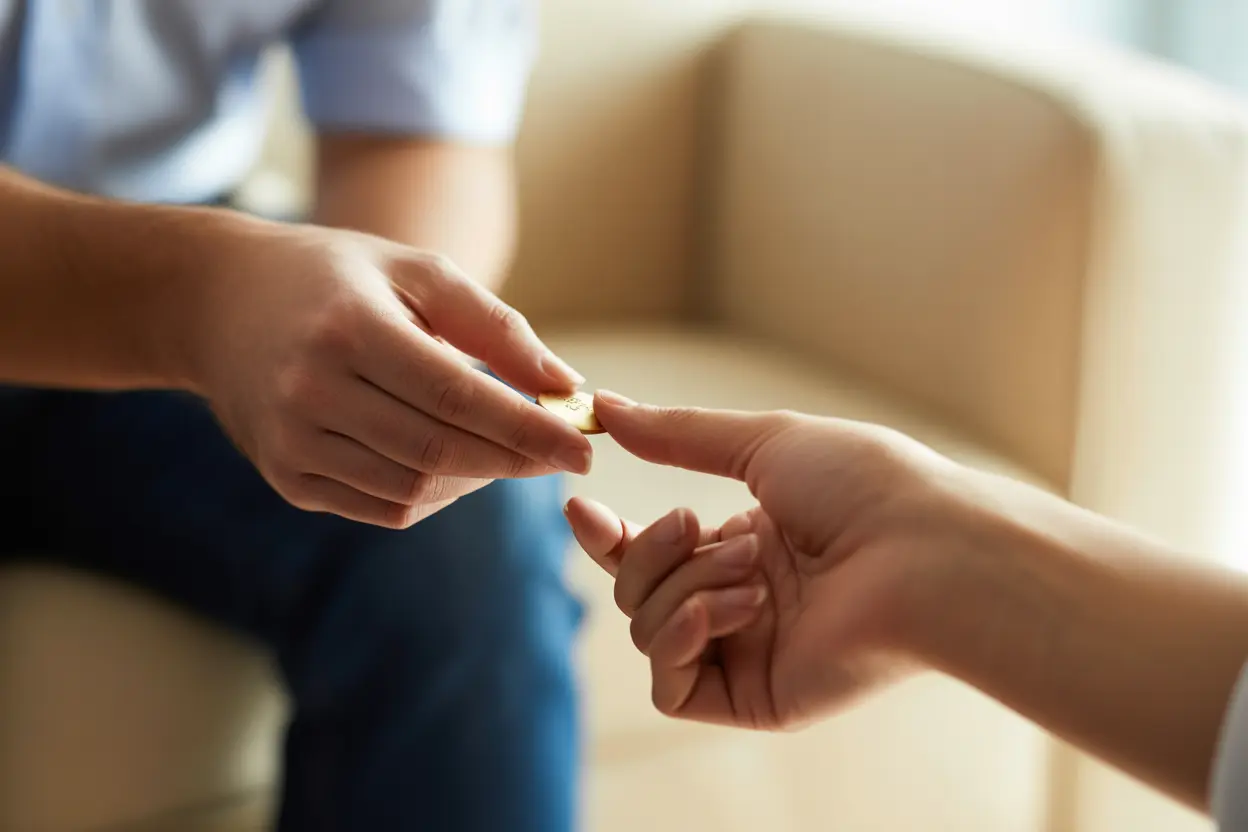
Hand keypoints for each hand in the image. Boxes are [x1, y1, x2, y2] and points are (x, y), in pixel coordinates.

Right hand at [186, 218, 591, 527]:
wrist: (219, 302)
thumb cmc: (338, 278)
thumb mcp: (418, 272)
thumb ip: (494, 325)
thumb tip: (566, 384)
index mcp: (349, 328)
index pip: (459, 397)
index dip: (529, 429)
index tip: (584, 449)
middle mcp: (311, 391)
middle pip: (441, 450)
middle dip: (515, 459)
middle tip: (562, 454)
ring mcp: (292, 443)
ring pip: (415, 489)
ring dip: (477, 477)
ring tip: (502, 446)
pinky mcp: (286, 478)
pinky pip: (382, 507)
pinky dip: (433, 493)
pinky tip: (450, 461)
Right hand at [566, 391, 1003, 728]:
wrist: (925, 551)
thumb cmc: (864, 487)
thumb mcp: (763, 441)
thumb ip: (679, 434)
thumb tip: (605, 408)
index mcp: (746, 544)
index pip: (650, 552)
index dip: (608, 535)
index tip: (578, 505)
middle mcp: (740, 600)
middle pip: (635, 589)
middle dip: (649, 551)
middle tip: (693, 523)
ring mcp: (746, 651)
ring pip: (646, 630)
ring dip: (684, 585)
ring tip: (751, 567)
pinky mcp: (753, 697)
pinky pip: (670, 684)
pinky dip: (681, 637)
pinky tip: (735, 606)